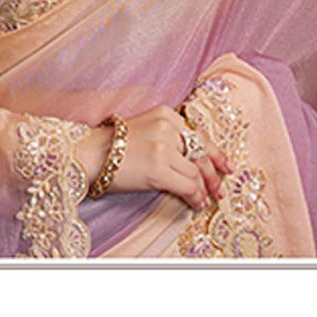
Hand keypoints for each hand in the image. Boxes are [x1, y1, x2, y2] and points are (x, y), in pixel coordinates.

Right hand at [78, 105, 231, 210]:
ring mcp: (164, 147)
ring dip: (204, 189)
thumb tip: (193, 161)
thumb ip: (169, 137)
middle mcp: (168, 127)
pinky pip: (187, 185)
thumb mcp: (146, 128)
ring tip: (206, 199)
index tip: (226, 166)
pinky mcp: (159, 168)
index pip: (199, 135)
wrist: (90, 153)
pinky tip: (196, 202)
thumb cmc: (114, 145)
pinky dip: (195, 196)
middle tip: (220, 189)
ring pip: (196, 171)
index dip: (216, 153)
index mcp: (166, 114)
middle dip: (214, 174)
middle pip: (202, 152)